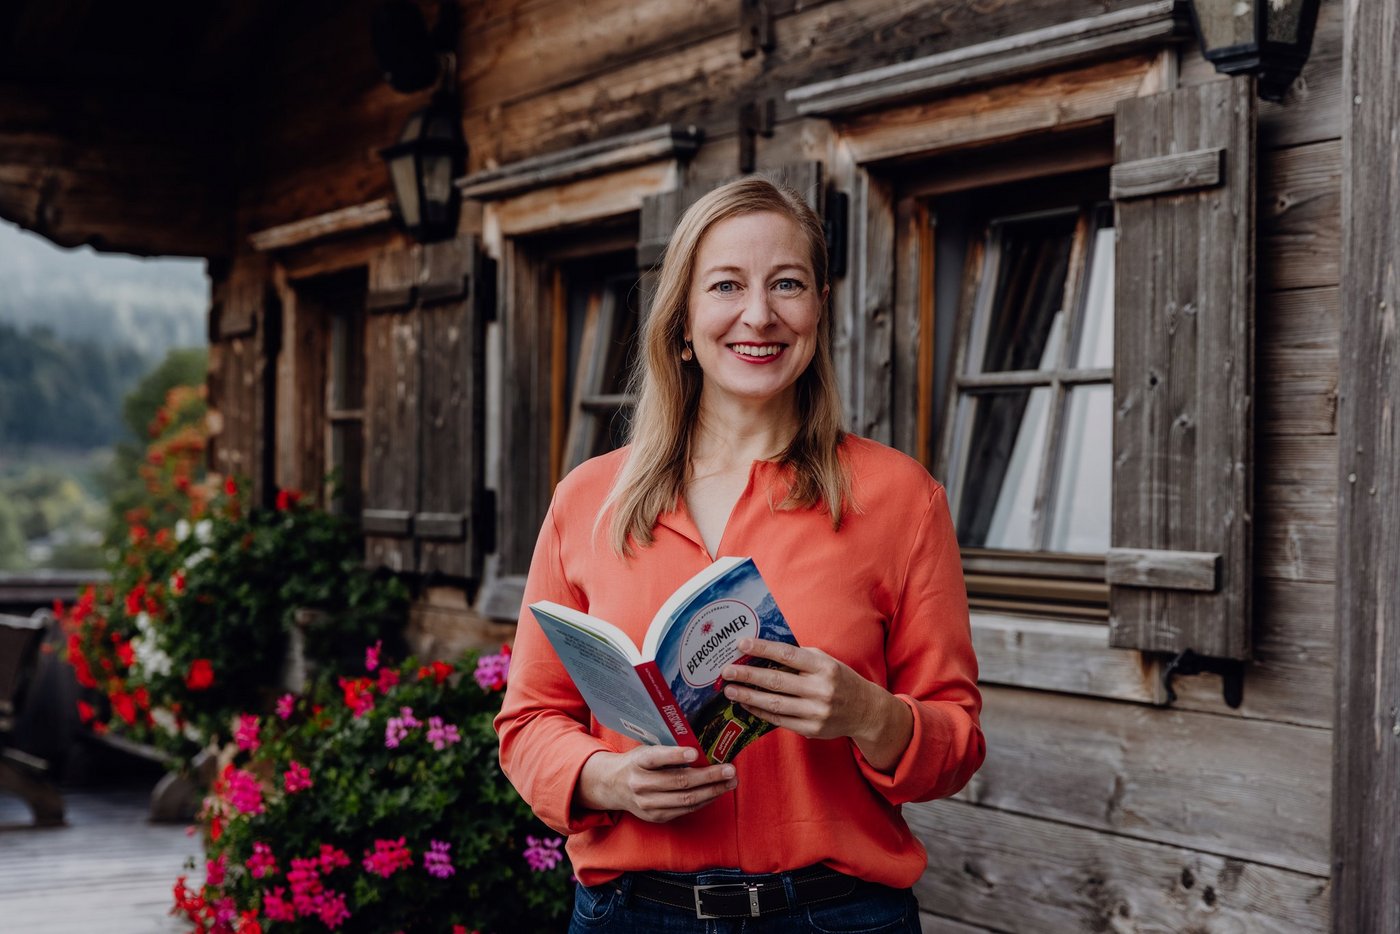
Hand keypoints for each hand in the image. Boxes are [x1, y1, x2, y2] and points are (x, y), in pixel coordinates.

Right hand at [575, 745, 736, 822]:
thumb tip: (702, 748)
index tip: (694, 752)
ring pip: (686, 800)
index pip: (656, 758)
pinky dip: (704, 801)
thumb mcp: (646, 750)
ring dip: (713, 791)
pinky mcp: (656, 817)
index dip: (675, 755)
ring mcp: (648, 804)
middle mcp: (641, 784)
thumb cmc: (637, 763)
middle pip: (679, 782)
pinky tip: (717, 792)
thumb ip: (667, 750)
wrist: (613, 786)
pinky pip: (685, 810)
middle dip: (709, 776)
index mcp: (638, 762)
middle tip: (730, 769)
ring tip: (730, 782)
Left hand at [720, 638, 912, 770]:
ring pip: (775, 704)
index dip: (763, 649)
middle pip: (777, 681)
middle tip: (726, 671)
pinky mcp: (811, 729)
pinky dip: (760, 712)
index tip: (741, 644)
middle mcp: (821, 689)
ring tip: (730, 690)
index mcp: (824, 667)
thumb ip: (800, 658)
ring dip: (749, 696)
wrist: (865, 711)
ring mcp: (816, 712)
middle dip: (748, 675)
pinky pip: (779, 720)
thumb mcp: (826, 662)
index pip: (788, 655)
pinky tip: (746, 704)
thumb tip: (763, 651)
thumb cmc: (839, 680)